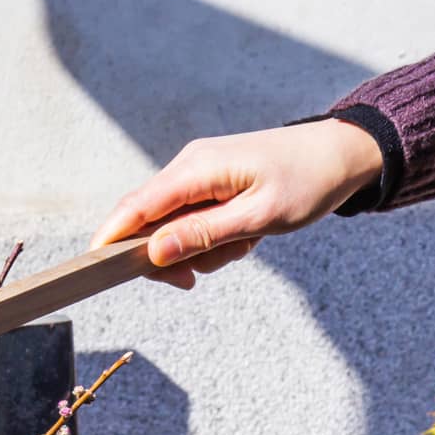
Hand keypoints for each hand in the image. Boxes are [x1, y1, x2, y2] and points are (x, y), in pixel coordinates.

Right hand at [90, 119, 382, 287]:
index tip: (93, 268)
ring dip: (200, 251)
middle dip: (168, 257)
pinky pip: (192, 222)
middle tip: (195, 279)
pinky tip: (244, 236)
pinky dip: (212, 239)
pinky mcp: (209, 184)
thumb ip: (204, 235)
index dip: (110, 237)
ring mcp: (198, 175)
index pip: (136, 206)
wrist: (342, 155)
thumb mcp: (259, 217)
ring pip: (171, 228)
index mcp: (197, 169)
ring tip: (242, 245)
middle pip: (146, 222)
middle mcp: (188, 167)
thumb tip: (155, 252)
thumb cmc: (307, 182)